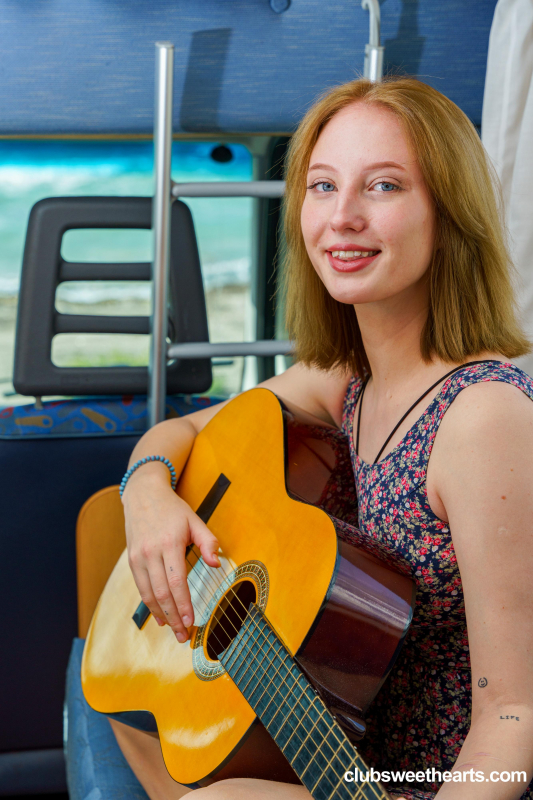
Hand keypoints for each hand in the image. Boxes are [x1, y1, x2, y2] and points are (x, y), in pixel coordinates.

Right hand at [123, 473, 219, 641]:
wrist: (142, 495)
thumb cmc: (171, 509)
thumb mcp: (195, 520)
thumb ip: (208, 542)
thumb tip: (216, 564)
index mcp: (170, 543)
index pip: (177, 581)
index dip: (183, 604)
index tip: (191, 620)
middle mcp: (151, 552)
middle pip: (162, 593)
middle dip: (174, 617)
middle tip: (185, 635)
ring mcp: (139, 557)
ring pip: (149, 594)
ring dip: (162, 615)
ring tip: (174, 630)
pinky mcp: (132, 560)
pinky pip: (140, 587)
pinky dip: (150, 604)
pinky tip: (160, 615)